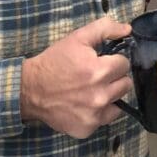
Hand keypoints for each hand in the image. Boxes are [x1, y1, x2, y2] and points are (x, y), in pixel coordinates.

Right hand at [20, 17, 132, 137]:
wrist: (29, 89)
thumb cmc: (54, 61)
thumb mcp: (78, 38)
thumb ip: (105, 28)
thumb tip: (128, 29)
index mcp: (99, 71)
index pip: (124, 64)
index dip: (113, 61)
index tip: (102, 62)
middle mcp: (100, 96)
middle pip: (125, 85)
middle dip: (114, 78)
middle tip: (97, 76)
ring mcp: (94, 115)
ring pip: (118, 103)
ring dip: (109, 95)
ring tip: (92, 90)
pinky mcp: (86, 129)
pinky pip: (105, 119)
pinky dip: (98, 112)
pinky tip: (84, 104)